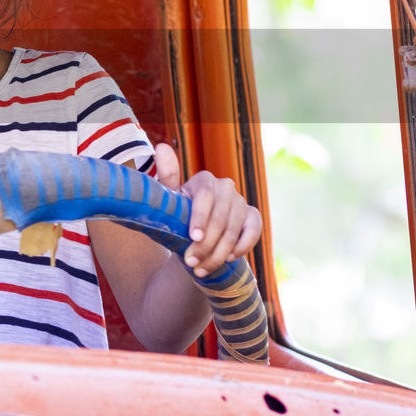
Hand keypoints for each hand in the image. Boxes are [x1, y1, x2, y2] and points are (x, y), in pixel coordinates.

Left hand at [154, 143, 261, 277]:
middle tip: (191, 261)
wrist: (194, 234)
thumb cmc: (177, 215)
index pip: (205, 196)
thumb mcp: (168, 201)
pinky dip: (242, 246)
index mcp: (203, 180)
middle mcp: (225, 187)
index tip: (193, 237)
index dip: (200, 217)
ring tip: (201, 268)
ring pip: (234, 229)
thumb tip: (162, 146)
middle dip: (206, 243)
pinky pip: (253, 231)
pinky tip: (228, 259)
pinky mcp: (252, 216)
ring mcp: (240, 201)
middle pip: (220, 217)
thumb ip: (167, 177)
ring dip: (219, 252)